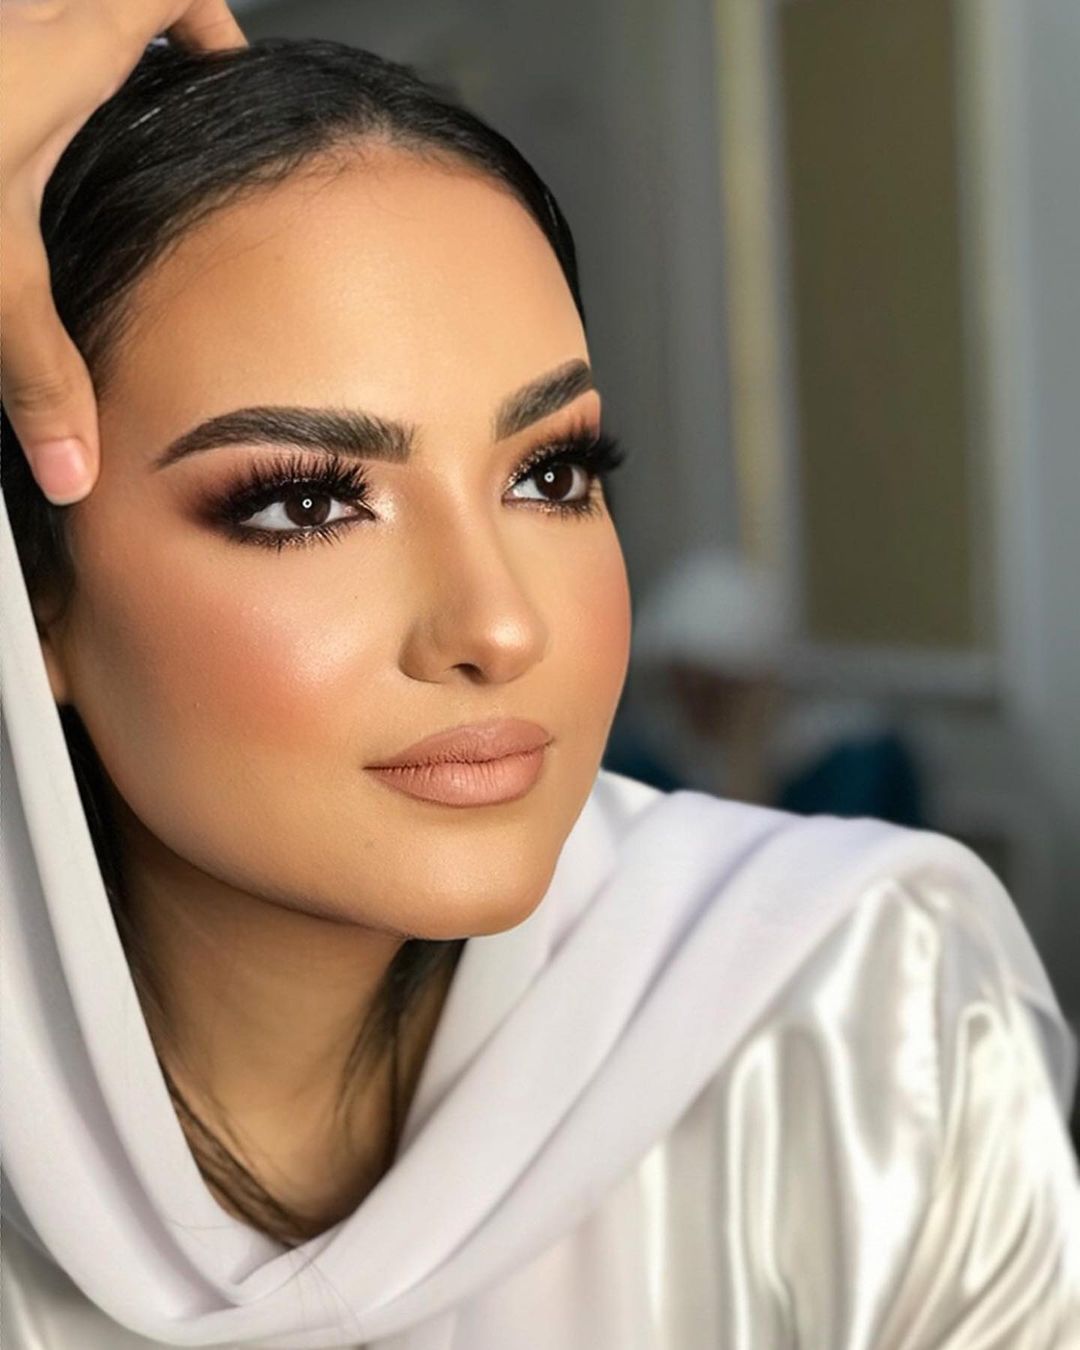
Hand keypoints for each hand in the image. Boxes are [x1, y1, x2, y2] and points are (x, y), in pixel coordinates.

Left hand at [0, 0, 246, 503]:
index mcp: (64, 56)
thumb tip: (75, 466)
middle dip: (142, 48)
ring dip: (69, 67)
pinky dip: (12, 90)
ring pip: (39, 24)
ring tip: (85, 139)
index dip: (211, 22)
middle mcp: (13, 22)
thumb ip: (37, 374)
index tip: (224, 75)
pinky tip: (4, 158)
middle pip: (105, 4)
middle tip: (160, 111)